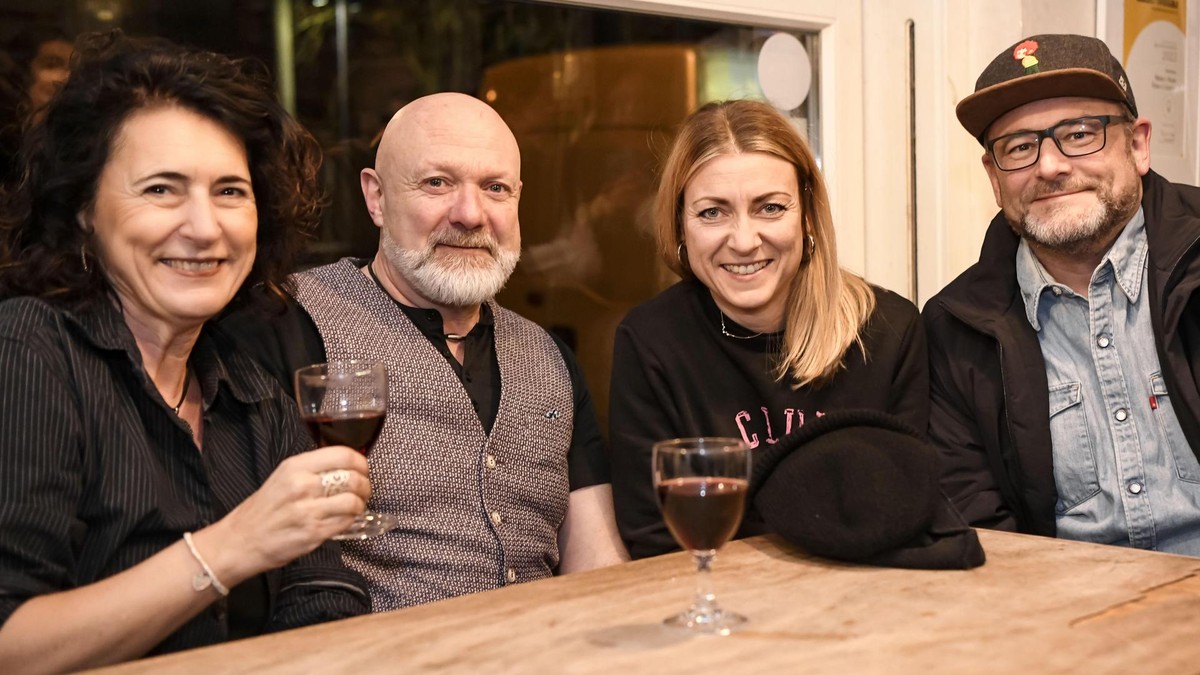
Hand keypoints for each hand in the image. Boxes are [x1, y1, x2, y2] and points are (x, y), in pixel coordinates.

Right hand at [200, 446, 370, 581]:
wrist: (240, 540)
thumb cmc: (263, 509)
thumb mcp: (283, 477)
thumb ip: (312, 469)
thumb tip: (346, 466)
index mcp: (295, 466)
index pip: (342, 454)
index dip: (360, 462)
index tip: (363, 469)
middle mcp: (302, 485)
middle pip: (353, 478)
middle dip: (365, 485)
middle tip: (363, 490)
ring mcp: (308, 511)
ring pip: (353, 502)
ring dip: (360, 504)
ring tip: (356, 506)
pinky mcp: (313, 534)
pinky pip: (345, 523)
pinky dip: (350, 521)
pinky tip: (344, 519)